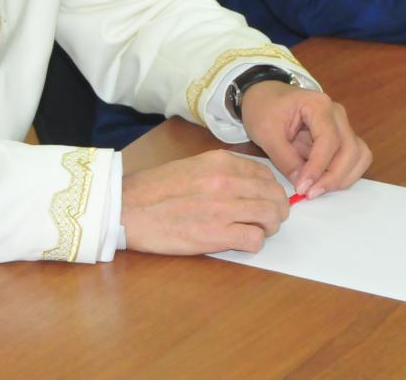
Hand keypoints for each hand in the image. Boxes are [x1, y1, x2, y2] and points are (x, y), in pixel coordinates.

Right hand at [120, 149, 289, 254]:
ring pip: (270, 216)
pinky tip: (242, 242)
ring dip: (269, 226)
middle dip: (277, 209)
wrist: (127, 208)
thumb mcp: (193, 166)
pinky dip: (254, 243)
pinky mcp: (216, 235)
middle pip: (274, 195)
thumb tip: (249, 183)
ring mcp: (224, 208)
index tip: (268, 198)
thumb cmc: (155, 189)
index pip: (266, 174)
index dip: (272, 189)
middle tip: (271, 218)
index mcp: (221, 162)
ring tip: (258, 230)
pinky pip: (254, 239)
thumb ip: (222, 171)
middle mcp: (227, 181)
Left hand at [239, 82, 371, 200]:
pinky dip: (343, 175)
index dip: (318, 168)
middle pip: (350, 150)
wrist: (265, 95)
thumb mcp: (266, 132)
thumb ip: (285, 158)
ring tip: (317, 190)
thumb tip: (302, 185)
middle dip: (333, 177)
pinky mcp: (341, 138)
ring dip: (342, 177)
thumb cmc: (264, 108)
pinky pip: (353, 159)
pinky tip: (323, 183)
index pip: (329, 140)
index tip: (303, 188)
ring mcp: (342, 125)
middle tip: (310, 193)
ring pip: (358, 156)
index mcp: (319, 105)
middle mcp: (337, 114)